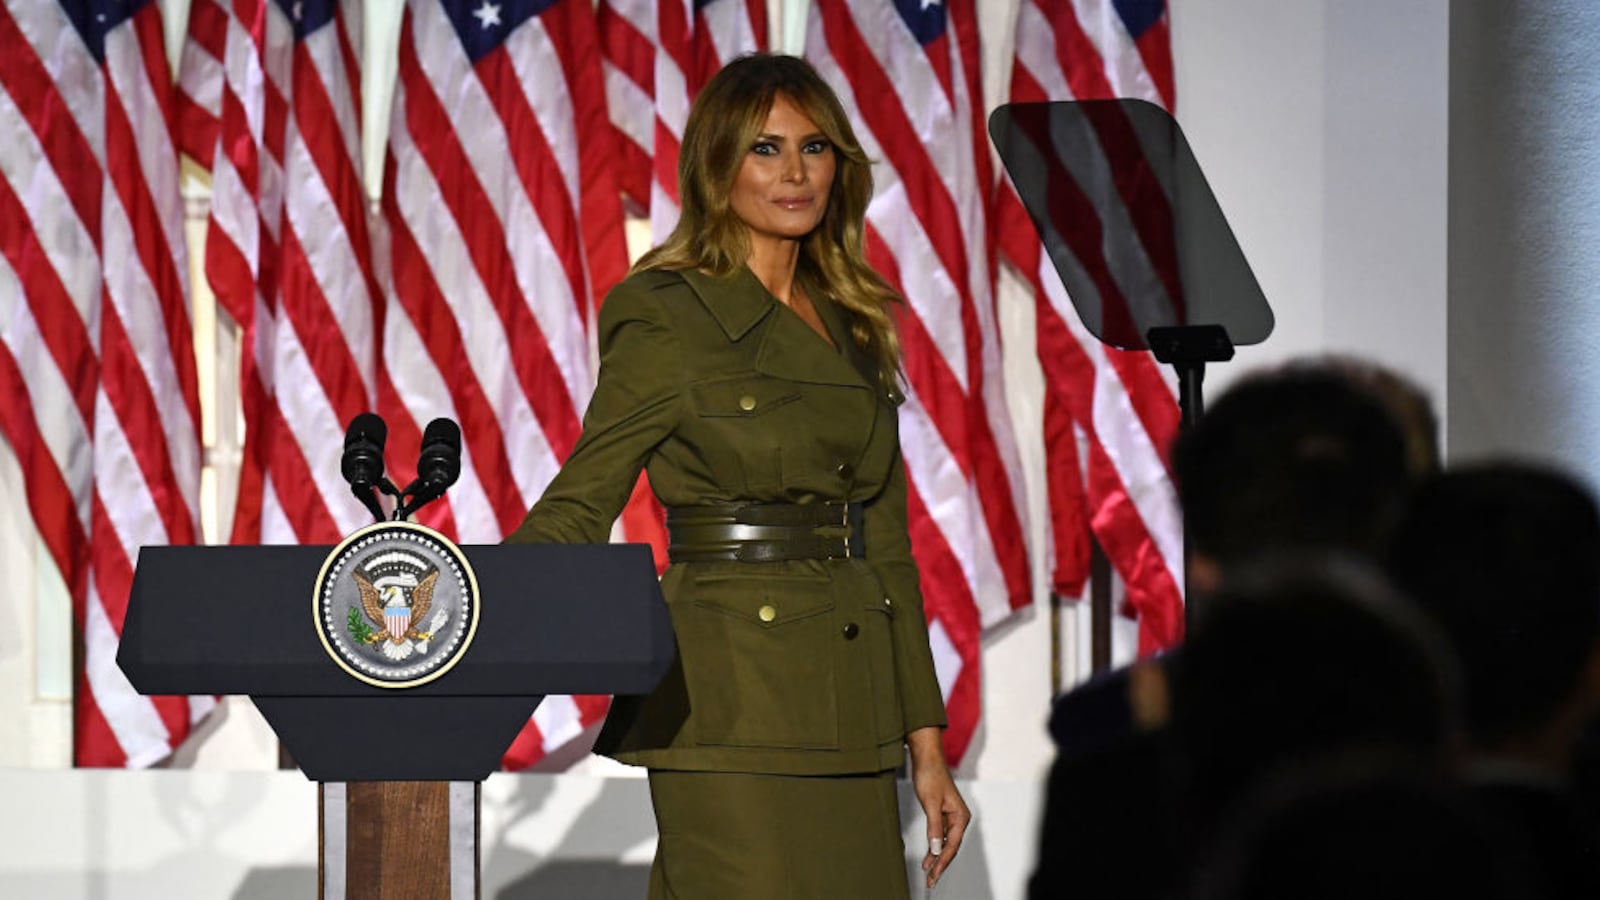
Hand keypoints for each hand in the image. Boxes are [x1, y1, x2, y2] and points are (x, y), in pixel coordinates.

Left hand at [907, 726, 969, 889]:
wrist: (926, 758)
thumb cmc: (931, 776)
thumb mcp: (931, 803)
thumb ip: (935, 827)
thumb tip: (937, 848)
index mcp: (961, 816)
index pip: (952, 845)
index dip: (942, 862)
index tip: (933, 875)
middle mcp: (959, 818)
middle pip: (950, 847)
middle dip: (940, 865)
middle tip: (930, 881)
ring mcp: (951, 816)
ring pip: (945, 843)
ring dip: (937, 857)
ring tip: (928, 873)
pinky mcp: (942, 813)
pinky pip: (940, 835)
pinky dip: (934, 846)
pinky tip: (929, 856)